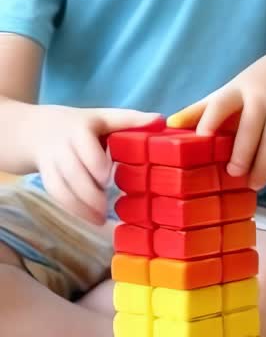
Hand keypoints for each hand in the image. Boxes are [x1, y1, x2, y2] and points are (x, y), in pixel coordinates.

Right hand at [35, 105, 160, 225]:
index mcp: (85, 124)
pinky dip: (74, 208)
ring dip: (82, 203)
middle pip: (75, 168)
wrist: (35, 130)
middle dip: (90, 188)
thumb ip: (130, 121)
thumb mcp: (103, 118)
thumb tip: (161, 120)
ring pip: (63, 183)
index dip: (97, 159)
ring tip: (101, 218)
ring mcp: (52, 158)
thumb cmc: (80, 125)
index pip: (88, 141)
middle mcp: (65, 140)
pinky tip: (91, 218)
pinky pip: (56, 193)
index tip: (108, 175)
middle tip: (107, 203)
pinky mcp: (45, 174)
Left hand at [168, 51, 265, 189]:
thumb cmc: (256, 86)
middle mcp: (262, 96)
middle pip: (252, 128)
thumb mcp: (230, 91)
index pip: (220, 104)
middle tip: (234, 174)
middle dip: (243, 154)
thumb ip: (203, 109)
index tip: (202, 140)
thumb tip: (170, 124)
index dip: (210, 120)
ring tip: (256, 183)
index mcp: (238, 90)